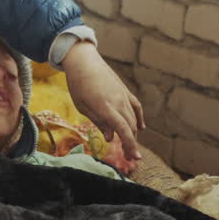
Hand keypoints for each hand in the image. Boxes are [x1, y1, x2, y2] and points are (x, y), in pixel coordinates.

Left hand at [60, 41, 145, 160]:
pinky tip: (140, 128)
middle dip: (131, 144)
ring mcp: (123, 95)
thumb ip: (98, 122)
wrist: (83, 61)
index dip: (130, 145)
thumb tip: (110, 138)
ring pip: (133, 118)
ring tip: (130, 147)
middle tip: (130, 158)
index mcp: (105, 107)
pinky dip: (139, 118)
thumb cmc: (78, 84)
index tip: (134, 157)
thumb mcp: (82, 106)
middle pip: (130, 127)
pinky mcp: (124, 91)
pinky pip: (136, 106)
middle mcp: (118, 102)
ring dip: (133, 134)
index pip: (123, 129)